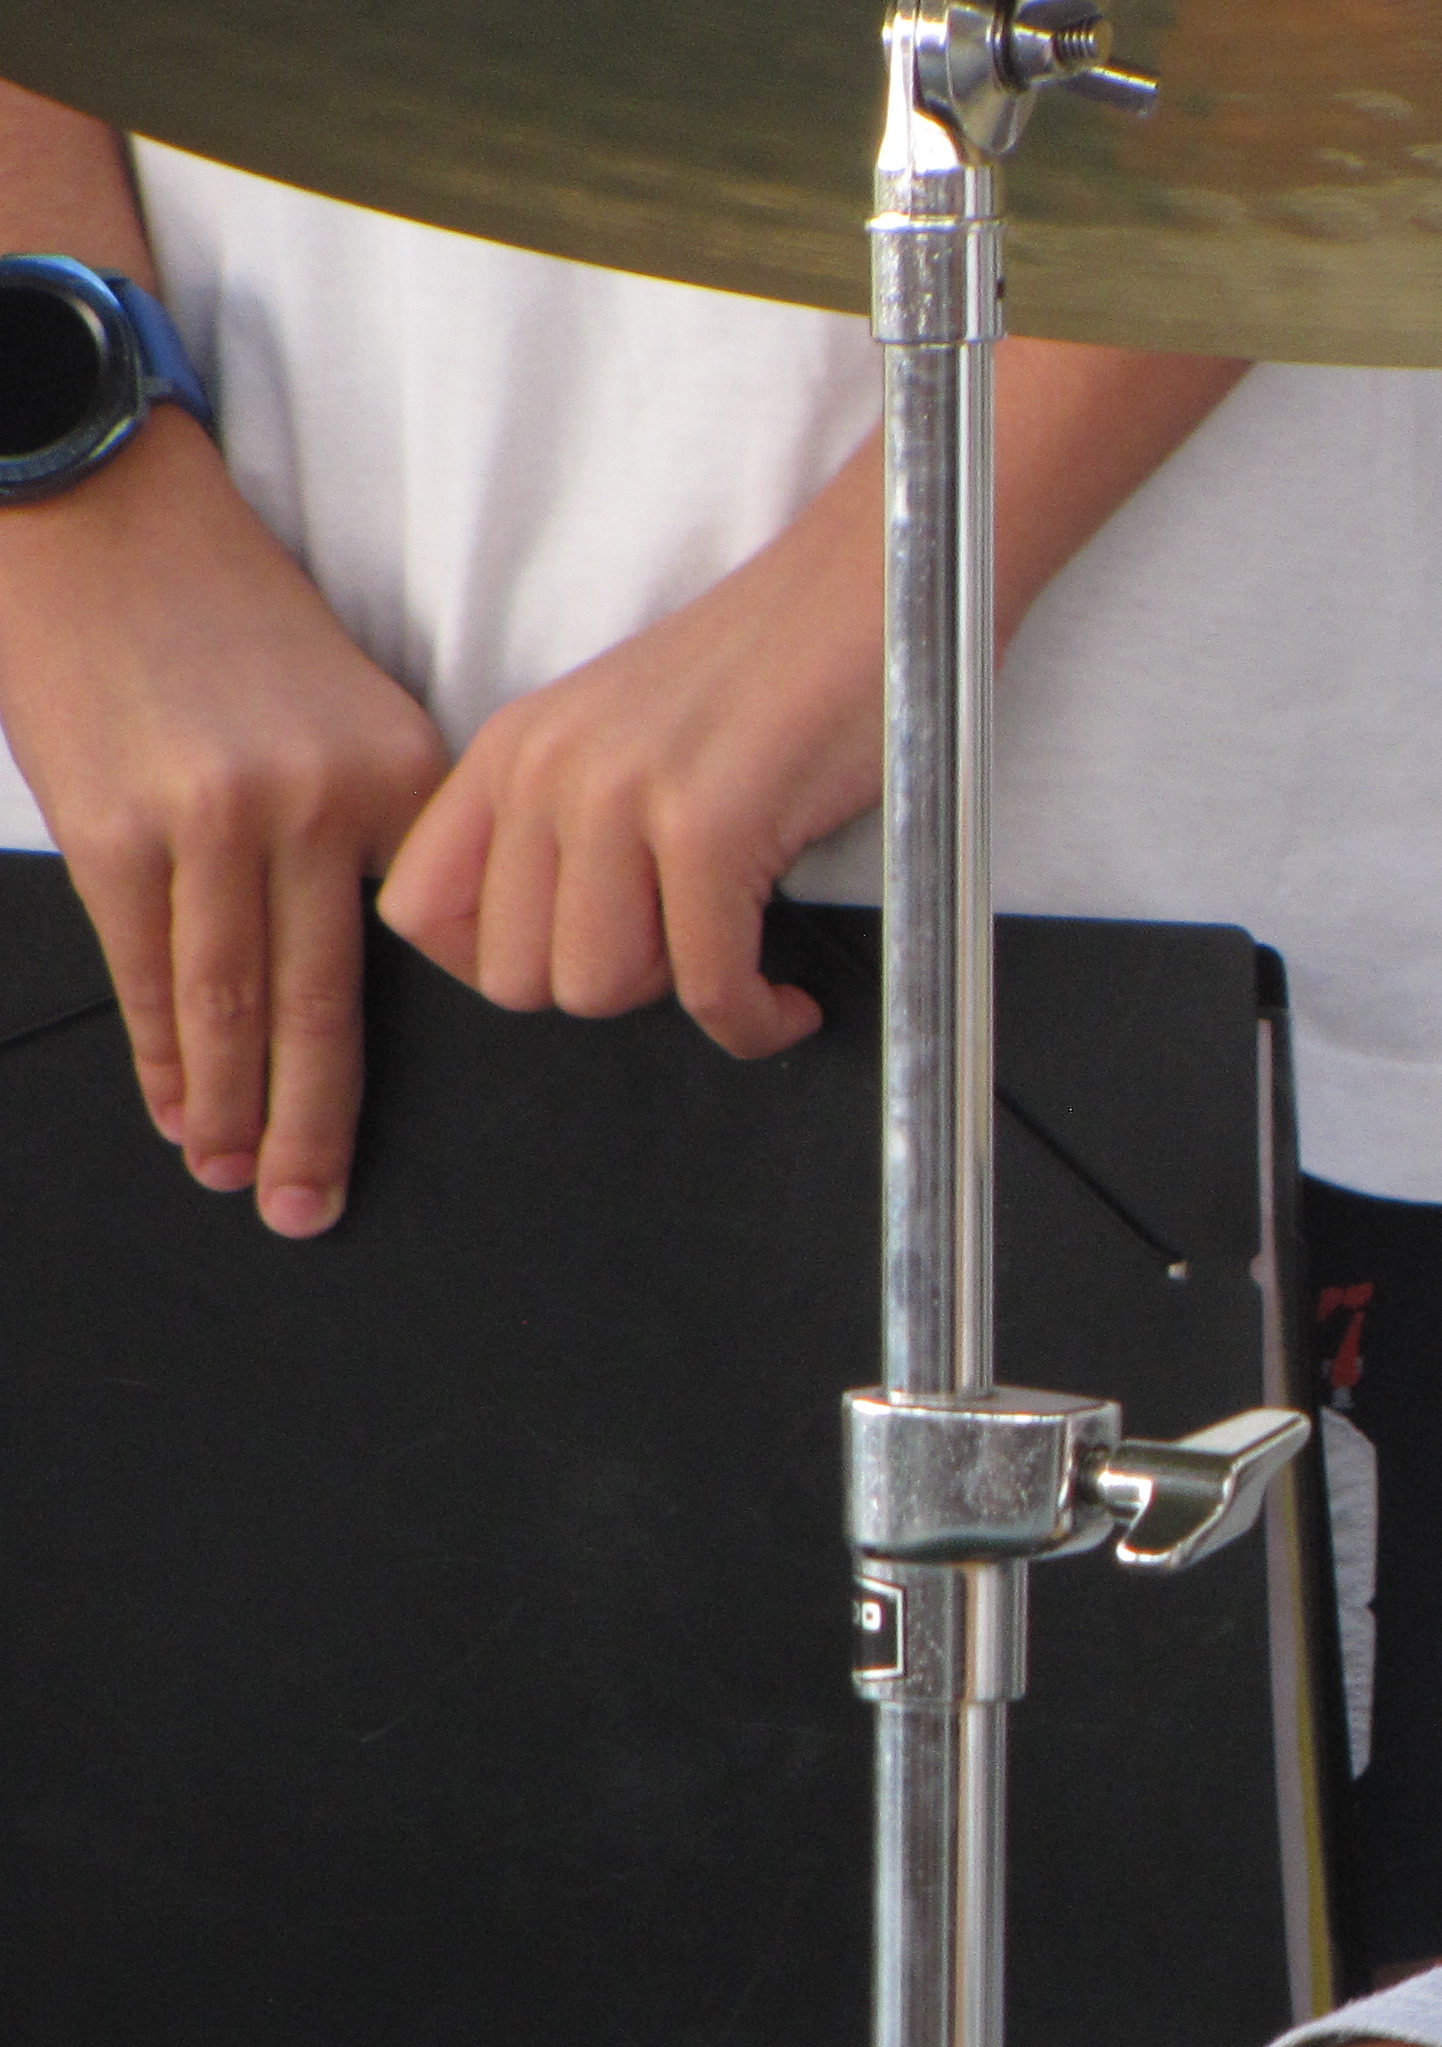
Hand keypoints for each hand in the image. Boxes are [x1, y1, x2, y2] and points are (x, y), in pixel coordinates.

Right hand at [0, 417, 449, 1233]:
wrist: (99, 515)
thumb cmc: (228, 617)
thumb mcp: (351, 707)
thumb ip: (378, 824)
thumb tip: (391, 954)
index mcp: (399, 779)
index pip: (416, 951)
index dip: (403, 1047)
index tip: (402, 1125)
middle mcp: (315, 809)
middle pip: (323, 1007)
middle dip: (314, 1126)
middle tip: (310, 1210)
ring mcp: (213, 825)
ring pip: (229, 1007)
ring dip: (226, 1110)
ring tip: (234, 1179)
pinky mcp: (116, 830)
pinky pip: (150, 972)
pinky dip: (163, 1052)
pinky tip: (174, 1108)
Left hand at [375, 471, 866, 1058]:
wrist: (874, 590)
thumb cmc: (780, 676)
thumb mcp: (626, 742)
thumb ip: (566, 830)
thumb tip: (565, 953)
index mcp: (514, 748)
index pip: (420, 913)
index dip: (495, 968)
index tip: (577, 962)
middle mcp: (548, 769)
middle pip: (515, 976)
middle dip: (608, 990)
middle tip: (680, 956)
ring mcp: (622, 795)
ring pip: (599, 990)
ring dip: (680, 999)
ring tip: (736, 957)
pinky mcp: (709, 825)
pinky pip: (709, 986)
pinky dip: (755, 1021)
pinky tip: (789, 999)